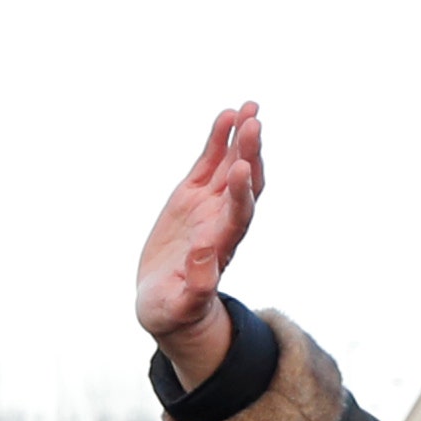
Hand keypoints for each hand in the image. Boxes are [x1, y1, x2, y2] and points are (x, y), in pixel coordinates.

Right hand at [134, 101, 264, 381]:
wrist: (166, 305)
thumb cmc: (173, 312)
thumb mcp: (181, 306)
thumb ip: (198, 285)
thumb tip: (206, 250)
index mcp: (221, 248)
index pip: (238, 216)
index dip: (242, 193)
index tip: (243, 168)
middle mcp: (222, 222)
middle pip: (244, 185)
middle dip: (250, 154)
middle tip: (254, 123)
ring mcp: (210, 206)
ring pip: (232, 167)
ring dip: (242, 139)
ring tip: (249, 108)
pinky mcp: (193, 196)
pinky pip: (210, 164)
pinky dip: (218, 141)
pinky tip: (227, 115)